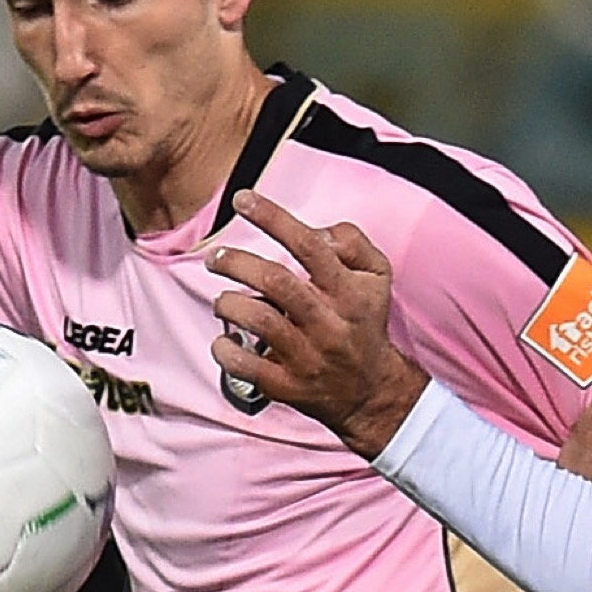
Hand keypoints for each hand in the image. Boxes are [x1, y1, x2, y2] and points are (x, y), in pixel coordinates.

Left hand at [207, 189, 431, 456]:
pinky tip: (224, 340)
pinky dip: (226, 351)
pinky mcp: (289, 387)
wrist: (371, 391)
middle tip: (215, 257)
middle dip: (238, 262)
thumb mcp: (376, 277)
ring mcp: (307, 357)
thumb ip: (352, 242)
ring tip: (222, 300)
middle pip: (277, 283)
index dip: (274, 218)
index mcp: (348, 292)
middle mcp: (328, 323)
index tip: (242, 199)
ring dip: (230, 304)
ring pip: (261, 322)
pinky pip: (248, 368)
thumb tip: (314, 229)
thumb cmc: (364, 323)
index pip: (310, 246)